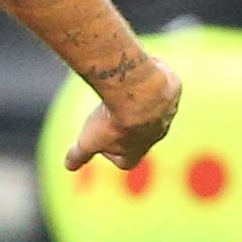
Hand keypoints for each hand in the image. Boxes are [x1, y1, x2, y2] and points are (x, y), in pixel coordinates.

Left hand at [65, 57, 181, 171]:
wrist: (138, 93)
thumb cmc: (112, 121)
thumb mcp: (88, 141)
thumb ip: (79, 154)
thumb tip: (68, 166)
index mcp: (136, 150)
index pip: (126, 161)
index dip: (112, 155)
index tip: (100, 144)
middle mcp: (156, 134)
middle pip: (141, 135)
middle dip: (125, 125)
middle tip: (109, 113)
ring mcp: (167, 113)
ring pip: (153, 110)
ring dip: (137, 103)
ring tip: (119, 93)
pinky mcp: (172, 92)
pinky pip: (161, 88)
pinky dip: (148, 83)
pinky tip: (134, 75)